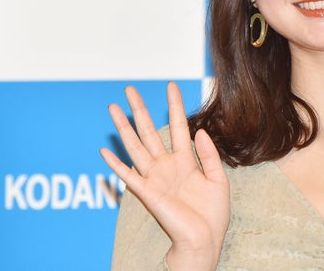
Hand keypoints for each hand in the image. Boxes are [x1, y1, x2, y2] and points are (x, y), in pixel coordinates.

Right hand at [100, 82, 229, 270]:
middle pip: (149, 131)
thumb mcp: (218, 179)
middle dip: (139, 110)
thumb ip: (209, 154)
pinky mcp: (147, 193)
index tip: (171, 85)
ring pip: (135, 146)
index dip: (174, 105)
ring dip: (123, 128)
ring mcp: (155, 177)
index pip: (179, 125)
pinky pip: (128, 176)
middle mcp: (167, 165)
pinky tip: (105, 151)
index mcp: (186, 160)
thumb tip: (199, 130)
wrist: (204, 239)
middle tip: (129, 89)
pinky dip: (116, 164)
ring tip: (113, 108)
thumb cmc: (213, 213)